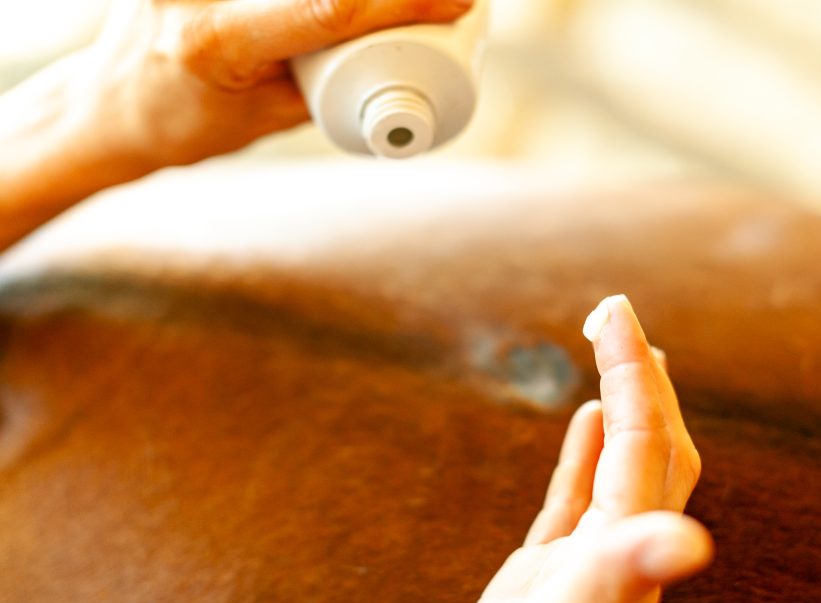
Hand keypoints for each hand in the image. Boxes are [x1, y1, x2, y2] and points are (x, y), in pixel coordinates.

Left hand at [0, 0, 471, 238]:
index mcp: (216, 41)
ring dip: (358, 2)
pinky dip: (317, 4)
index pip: (330, 6)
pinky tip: (350, 12)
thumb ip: (331, 83)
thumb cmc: (188, 125)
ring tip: (403, 10)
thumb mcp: (270, 119)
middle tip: (443, 6)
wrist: (112, 104)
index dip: (407, 3)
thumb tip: (403, 60)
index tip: (460, 4)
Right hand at [428, 295, 712, 602]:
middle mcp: (618, 556)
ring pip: (622, 467)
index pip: (643, 444)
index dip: (632, 373)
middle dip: (640, 375)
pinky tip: (584, 421)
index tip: (612, 311)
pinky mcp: (547, 578)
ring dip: (626, 405)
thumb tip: (691, 541)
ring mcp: (584, 566)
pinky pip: (578, 498)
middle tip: (614, 311)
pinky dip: (585, 451)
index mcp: (623, 556)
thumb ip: (616, 583)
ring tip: (621, 353)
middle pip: (652, 447)